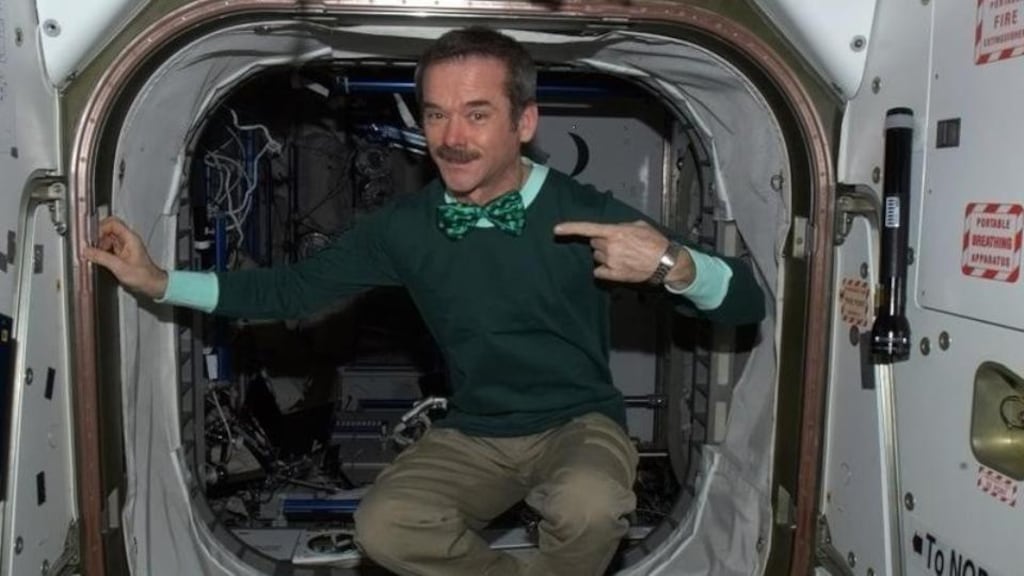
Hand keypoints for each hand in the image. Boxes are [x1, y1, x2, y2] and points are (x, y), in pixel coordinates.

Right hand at [83, 216, 168, 298]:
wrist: (152, 285)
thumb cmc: (143, 276)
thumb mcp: (119, 267)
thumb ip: (102, 257)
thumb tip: (87, 251)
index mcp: (130, 238)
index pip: (113, 223)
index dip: (101, 228)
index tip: (93, 239)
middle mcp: (127, 240)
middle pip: (108, 231)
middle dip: (98, 239)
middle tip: (91, 248)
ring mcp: (124, 247)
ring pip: (107, 240)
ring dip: (99, 247)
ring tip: (94, 256)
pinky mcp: (122, 255)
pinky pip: (109, 249)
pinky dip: (102, 252)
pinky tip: (99, 260)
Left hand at [553, 220, 693, 285]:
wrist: (665, 262)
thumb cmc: (655, 242)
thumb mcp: (639, 226)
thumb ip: (622, 226)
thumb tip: (613, 230)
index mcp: (615, 232)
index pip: (588, 228)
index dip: (570, 228)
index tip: (556, 230)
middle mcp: (610, 246)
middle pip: (594, 244)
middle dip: (602, 244)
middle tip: (619, 246)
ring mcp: (610, 262)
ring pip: (597, 257)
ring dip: (605, 256)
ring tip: (623, 257)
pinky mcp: (613, 275)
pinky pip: (598, 272)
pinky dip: (603, 270)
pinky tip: (616, 267)